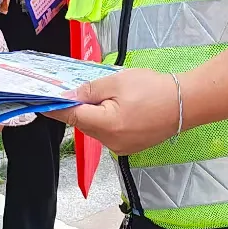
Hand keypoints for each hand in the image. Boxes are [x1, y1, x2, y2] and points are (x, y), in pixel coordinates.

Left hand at [56, 69, 183, 155]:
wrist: (187, 103)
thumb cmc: (155, 89)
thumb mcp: (118, 81)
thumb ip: (90, 90)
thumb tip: (69, 96)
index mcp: (107, 125)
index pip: (71, 117)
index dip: (55, 109)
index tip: (40, 104)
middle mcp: (112, 142)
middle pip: (84, 123)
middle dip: (80, 107)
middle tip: (81, 88)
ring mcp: (122, 147)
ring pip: (97, 128)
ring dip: (96, 113)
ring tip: (111, 95)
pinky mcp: (130, 147)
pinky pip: (110, 132)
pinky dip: (108, 119)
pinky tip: (121, 106)